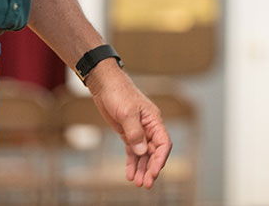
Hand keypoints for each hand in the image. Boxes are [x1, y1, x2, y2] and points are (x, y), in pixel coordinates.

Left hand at [85, 60, 172, 187]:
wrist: (105, 85)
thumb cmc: (118, 93)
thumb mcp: (126, 112)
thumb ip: (135, 132)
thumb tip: (142, 150)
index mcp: (154, 120)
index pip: (163, 143)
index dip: (160, 159)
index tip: (154, 172)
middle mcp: (149, 127)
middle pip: (154, 151)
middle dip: (151, 168)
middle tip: (146, 184)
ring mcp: (139, 131)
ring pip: (144, 154)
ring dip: (142, 168)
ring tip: (138, 183)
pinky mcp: (128, 133)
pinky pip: (133, 151)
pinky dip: (132, 162)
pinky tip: (130, 174)